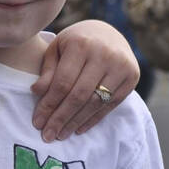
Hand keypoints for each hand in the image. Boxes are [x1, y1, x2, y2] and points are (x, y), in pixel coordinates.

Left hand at [32, 20, 138, 140]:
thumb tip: (37, 92)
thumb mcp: (56, 49)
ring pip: (95, 102)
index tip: (37, 122)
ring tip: (61, 134)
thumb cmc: (74, 42)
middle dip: (61, 118)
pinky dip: (93, 119)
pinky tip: (78, 129)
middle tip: (47, 135)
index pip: (62, 82)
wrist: (107, 32)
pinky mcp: (132, 77)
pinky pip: (111, 104)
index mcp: (81, 45)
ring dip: (76, 122)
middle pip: (79, 95)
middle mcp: (104, 55)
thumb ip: (48, 70)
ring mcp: (121, 66)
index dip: (49, 105)